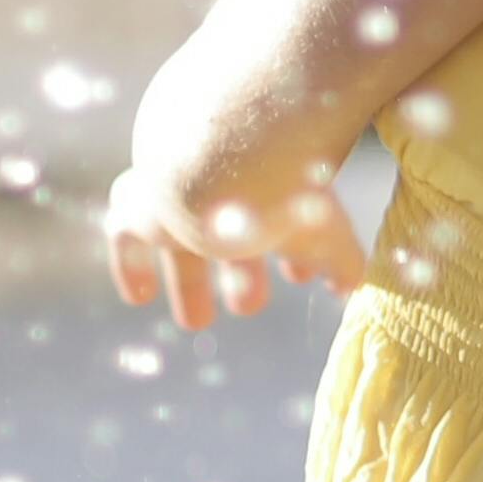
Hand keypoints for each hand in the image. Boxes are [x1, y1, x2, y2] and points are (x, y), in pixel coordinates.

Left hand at [103, 172, 366, 325]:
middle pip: (227, 228)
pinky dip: (132, 267)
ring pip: (179, 235)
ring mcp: (178, 191)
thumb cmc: (276, 188)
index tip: (301, 277)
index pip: (278, 212)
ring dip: (188, 279)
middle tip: (249, 306)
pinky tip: (137, 297)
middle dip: (240, 272)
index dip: (292, 248)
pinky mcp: (139, 205)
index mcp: (266, 182)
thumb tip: (355, 288)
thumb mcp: (320, 229)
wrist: (216, 159)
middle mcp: (220, 182)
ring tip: (197, 322)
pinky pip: (127, 234)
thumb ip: (341, 260)